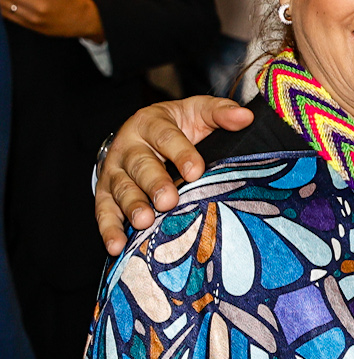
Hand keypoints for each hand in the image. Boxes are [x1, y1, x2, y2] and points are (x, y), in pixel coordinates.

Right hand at [94, 96, 253, 251]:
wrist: (141, 134)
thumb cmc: (178, 125)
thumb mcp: (198, 112)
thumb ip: (221, 113)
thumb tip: (245, 117)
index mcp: (150, 123)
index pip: (166, 137)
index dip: (181, 153)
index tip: (196, 171)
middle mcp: (128, 147)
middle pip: (140, 165)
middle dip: (154, 183)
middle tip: (168, 201)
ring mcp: (114, 171)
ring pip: (121, 188)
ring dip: (132, 206)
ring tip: (144, 221)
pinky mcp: (105, 193)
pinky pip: (104, 212)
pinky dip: (109, 230)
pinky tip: (117, 246)